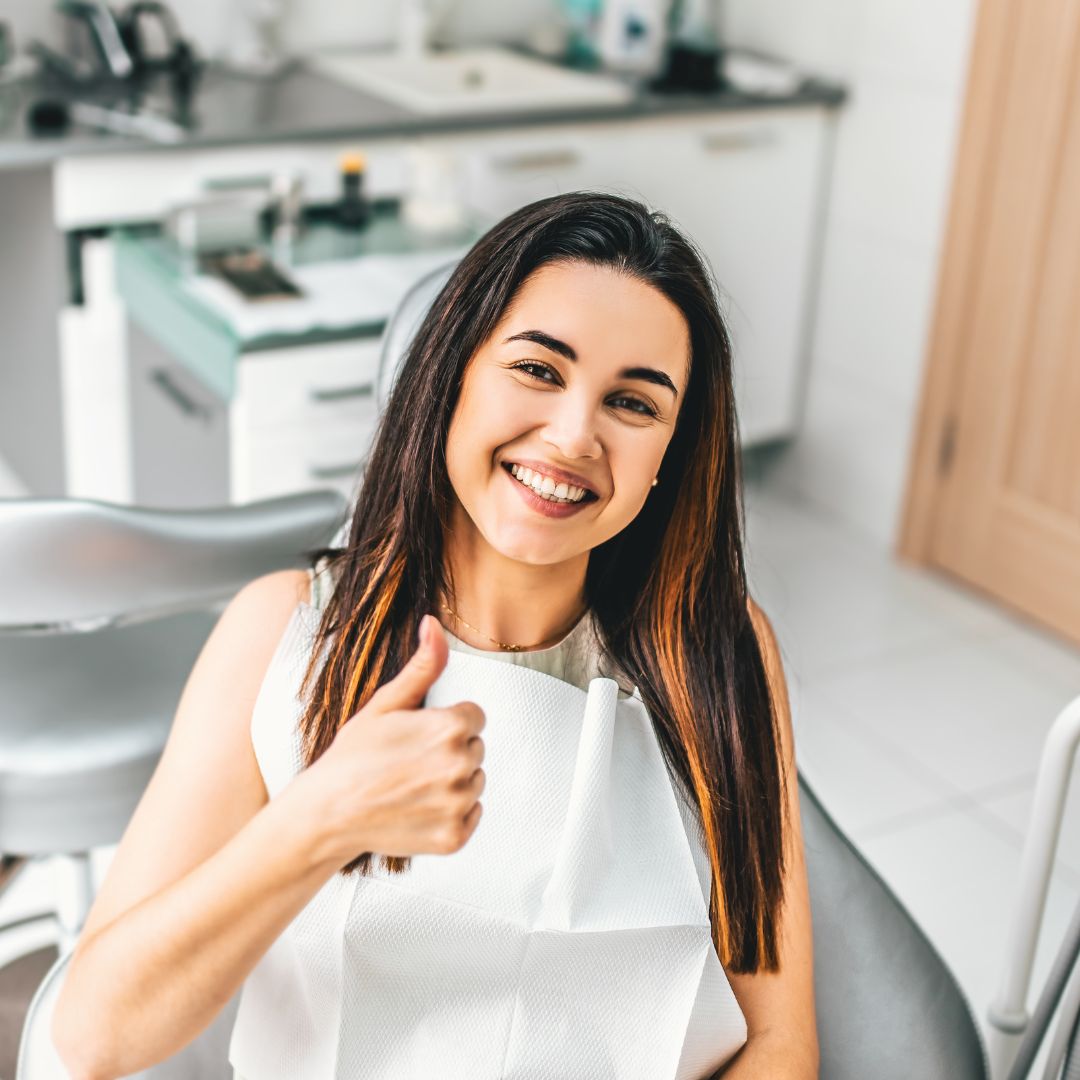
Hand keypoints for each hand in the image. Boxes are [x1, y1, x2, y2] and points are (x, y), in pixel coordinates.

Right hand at [304, 614, 485, 864]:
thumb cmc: (352, 757)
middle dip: (449, 751)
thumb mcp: (385, 704)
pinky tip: (418, 808)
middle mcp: (460, 766)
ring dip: (452, 783)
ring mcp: (458, 804)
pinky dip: (451, 814)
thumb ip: (423, 666)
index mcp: (449, 727)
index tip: (416, 736)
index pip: (474, 716)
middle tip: (408, 762)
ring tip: (411, 785)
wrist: (327, 814)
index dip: (444, 723)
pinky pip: (473, 816)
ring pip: (475, 782)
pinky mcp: (455, 837)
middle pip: (475, 748)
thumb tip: (434, 624)